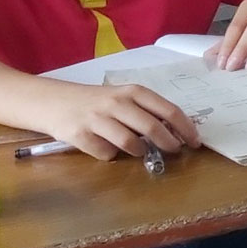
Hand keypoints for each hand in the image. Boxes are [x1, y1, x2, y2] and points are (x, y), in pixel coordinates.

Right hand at [40, 80, 197, 160]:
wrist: (51, 101)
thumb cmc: (94, 102)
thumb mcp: (122, 98)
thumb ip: (145, 111)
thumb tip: (176, 131)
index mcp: (133, 92)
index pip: (169, 111)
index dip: (186, 128)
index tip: (195, 142)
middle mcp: (117, 103)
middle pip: (153, 128)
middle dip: (169, 144)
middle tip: (175, 151)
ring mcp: (97, 119)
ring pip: (131, 144)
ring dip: (139, 152)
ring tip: (138, 150)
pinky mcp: (80, 135)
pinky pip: (106, 153)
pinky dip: (110, 155)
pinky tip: (105, 148)